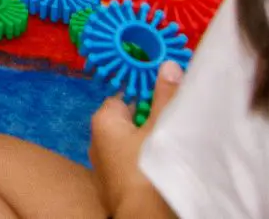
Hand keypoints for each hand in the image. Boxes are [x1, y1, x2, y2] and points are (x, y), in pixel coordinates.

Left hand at [89, 64, 181, 216]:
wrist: (143, 214)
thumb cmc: (149, 165)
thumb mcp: (161, 126)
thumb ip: (166, 96)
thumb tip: (168, 65)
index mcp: (103, 120)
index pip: (126, 96)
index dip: (147, 96)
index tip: (168, 100)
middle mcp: (96, 139)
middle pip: (129, 119)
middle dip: (150, 120)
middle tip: (172, 124)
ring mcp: (103, 164)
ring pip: (130, 143)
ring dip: (148, 143)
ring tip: (170, 145)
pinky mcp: (112, 184)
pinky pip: (130, 163)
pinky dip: (143, 161)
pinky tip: (160, 166)